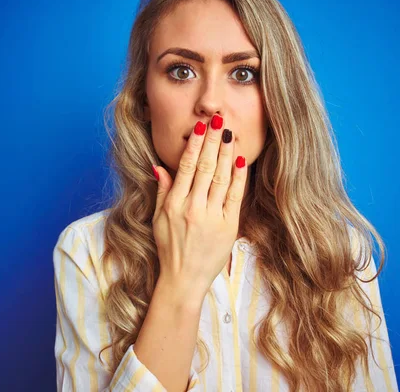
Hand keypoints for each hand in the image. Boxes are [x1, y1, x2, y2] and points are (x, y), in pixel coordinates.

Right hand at [151, 114, 247, 299]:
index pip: (187, 167)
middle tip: (219, 120)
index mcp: (175, 204)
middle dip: (213, 141)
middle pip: (206, 167)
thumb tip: (159, 165)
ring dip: (227, 153)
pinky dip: (239, 177)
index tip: (201, 127)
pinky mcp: (228, 226)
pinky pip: (235, 196)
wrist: (183, 279)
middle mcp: (193, 208)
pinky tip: (241, 160)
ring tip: (230, 134)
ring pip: (222, 178)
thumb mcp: (158, 219)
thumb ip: (162, 190)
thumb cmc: (169, 248)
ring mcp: (212, 217)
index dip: (195, 145)